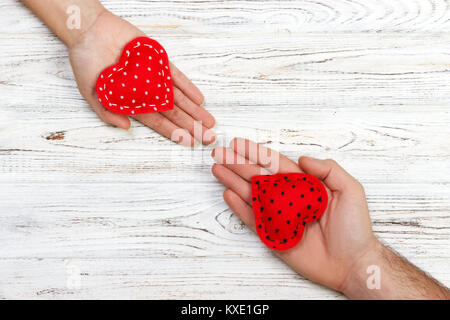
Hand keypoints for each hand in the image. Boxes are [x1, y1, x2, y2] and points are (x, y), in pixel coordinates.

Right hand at [69, 10, 214, 145]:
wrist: (89, 31)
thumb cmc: (86, 62)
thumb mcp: (90, 93)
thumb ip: (107, 112)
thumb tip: (127, 128)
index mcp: (131, 102)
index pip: (157, 122)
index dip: (174, 133)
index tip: (189, 142)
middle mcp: (146, 92)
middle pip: (172, 113)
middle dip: (191, 126)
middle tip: (208, 137)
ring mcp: (153, 77)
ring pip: (178, 97)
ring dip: (194, 110)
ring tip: (209, 122)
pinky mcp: (158, 61)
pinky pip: (176, 76)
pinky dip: (188, 87)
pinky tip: (199, 99)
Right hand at [211, 138, 377, 291]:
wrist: (351, 263)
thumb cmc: (355, 228)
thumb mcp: (350, 191)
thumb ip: (328, 170)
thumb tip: (302, 159)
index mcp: (304, 184)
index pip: (276, 164)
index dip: (257, 153)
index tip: (239, 144)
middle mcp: (288, 197)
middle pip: (259, 177)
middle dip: (238, 164)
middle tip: (219, 154)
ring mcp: (279, 215)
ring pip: (251, 195)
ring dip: (234, 181)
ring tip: (217, 169)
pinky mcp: (273, 235)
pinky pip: (252, 219)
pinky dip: (239, 207)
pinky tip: (228, 194)